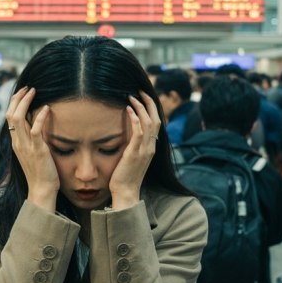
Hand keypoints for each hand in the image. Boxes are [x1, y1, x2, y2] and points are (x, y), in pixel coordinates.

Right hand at [5, 87, 58, 211]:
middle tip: (28, 88)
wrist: (41, 190)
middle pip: (10, 114)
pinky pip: (35, 129)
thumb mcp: (32, 154)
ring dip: (26, 102)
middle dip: (18, 98)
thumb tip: (36, 126)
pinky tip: (47, 108)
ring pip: (18, 118)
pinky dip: (40, 117)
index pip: (9, 117)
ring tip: (34, 91)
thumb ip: (31, 140)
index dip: (15, 102)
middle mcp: (18, 142)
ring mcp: (26, 146)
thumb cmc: (40, 173)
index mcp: (15, 142)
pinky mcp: (37, 150)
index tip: (23, 92)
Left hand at [108, 91, 160, 209]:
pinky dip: (135, 119)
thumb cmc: (125, 176)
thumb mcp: (132, 158)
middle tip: (139, 90)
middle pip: (156, 119)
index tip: (142, 97)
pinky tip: (129, 110)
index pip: (156, 123)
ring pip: (149, 123)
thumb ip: (133, 146)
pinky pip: (139, 133)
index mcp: (151, 147)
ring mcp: (145, 150)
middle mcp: (151, 147)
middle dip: (148, 103)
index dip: (151, 108)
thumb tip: (128, 134)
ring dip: (141, 108)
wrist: (125, 192)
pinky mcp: (135, 153)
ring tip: (131, 97)